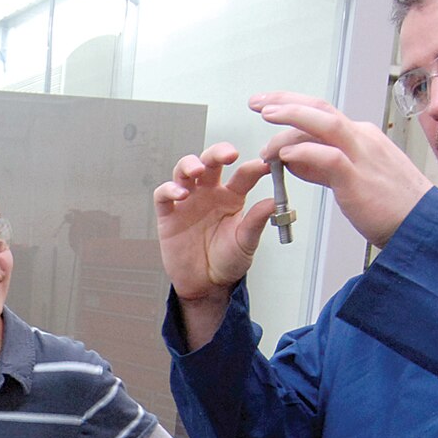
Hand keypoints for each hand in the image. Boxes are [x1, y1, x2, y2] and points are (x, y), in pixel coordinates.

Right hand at [155, 143, 277, 349]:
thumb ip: (256, 222)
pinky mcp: (169, 215)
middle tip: (228, 154)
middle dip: (217, 153)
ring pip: (184, 171)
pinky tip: (180, 194)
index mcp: (232, 197)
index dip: (253, 167)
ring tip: (198, 170)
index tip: (265, 164)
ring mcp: (188, 202)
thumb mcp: (246, 243)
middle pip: (211, 162)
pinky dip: (169, 190)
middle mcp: (210, 194)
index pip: (243, 174)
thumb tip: (273, 202)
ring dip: (190, 165)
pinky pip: (164, 195)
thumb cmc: (227, 261)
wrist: (206, 285)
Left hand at [249, 91, 434, 245]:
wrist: (422, 226)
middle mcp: (362, 139)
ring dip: (292, 118)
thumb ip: (322, 167)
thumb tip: (293, 159)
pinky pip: (330, 157)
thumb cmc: (389, 206)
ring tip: (265, 119)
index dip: (292, 105)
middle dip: (285, 101)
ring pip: (325, 123)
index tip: (268, 104)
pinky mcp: (359, 179)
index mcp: (360, 137)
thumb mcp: (350, 178)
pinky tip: (284, 156)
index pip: (321, 113)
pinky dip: (304, 153)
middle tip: (256, 102)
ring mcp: (362, 156)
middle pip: (320, 108)